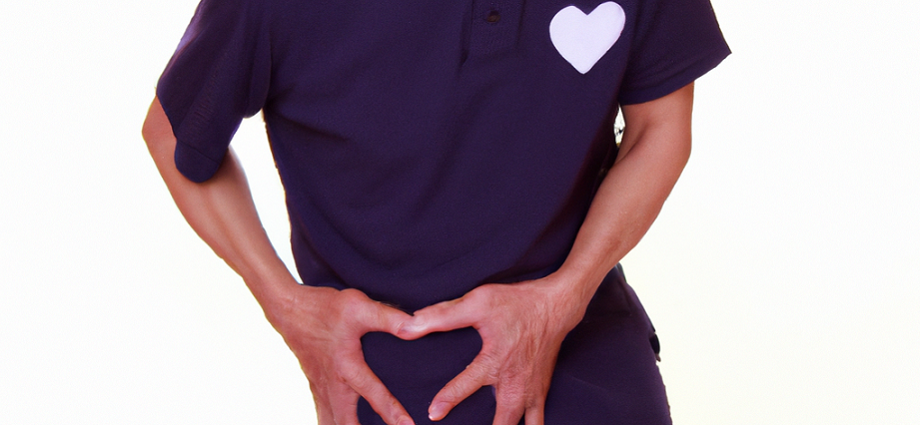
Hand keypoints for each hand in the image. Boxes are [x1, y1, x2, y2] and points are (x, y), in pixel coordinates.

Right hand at [264, 285, 415, 424]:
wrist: (288, 309)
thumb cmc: (325, 308)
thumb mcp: (359, 306)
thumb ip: (388, 318)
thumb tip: (415, 326)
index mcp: (347, 366)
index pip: (374, 394)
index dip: (392, 412)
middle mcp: (333, 383)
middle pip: (345, 423)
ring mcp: (321, 388)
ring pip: (329, 423)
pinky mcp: (315, 386)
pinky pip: (323, 415)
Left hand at [397, 275, 589, 424]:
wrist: (555, 306)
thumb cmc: (517, 303)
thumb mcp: (478, 302)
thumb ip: (443, 315)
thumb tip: (411, 323)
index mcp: (494, 362)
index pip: (465, 386)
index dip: (447, 400)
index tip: (433, 414)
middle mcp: (513, 383)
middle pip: (500, 424)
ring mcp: (530, 392)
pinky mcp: (541, 392)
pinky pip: (537, 422)